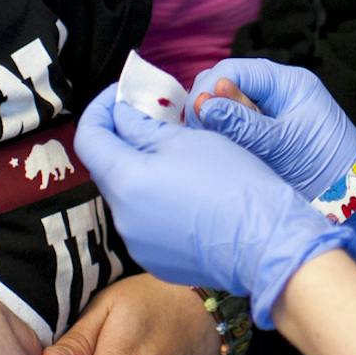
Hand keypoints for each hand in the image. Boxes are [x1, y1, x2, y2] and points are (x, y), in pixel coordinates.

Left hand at [76, 84, 354, 327]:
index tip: (123, 94)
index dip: (102, 108)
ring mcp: (138, 244)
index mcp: (125, 182)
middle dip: (125, 137)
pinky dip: (157, 200)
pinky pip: (146, 221)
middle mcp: (122, 218)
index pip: (89, 137)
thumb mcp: (187, 139)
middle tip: (155, 117)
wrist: (267, 244)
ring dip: (142, 170)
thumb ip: (143, 126)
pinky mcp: (157, 260)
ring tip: (177, 155)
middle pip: (109, 167)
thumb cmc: (233, 183)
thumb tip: (121, 115)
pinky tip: (187, 192)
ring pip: (129, 194)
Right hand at [190, 58, 355, 248]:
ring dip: (214, 122)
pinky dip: (223, 136)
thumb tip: (202, 102)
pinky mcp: (266, 135)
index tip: (196, 116)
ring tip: (208, 145)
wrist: (355, 201)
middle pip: (227, 84)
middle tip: (199, 135)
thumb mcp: (281, 143)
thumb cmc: (326, 168)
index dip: (211, 89)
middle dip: (208, 105)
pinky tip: (218, 151)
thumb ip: (242, 123)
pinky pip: (236, 126)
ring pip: (228, 106)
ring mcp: (272, 113)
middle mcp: (279, 92)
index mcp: (289, 82)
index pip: (235, 70)